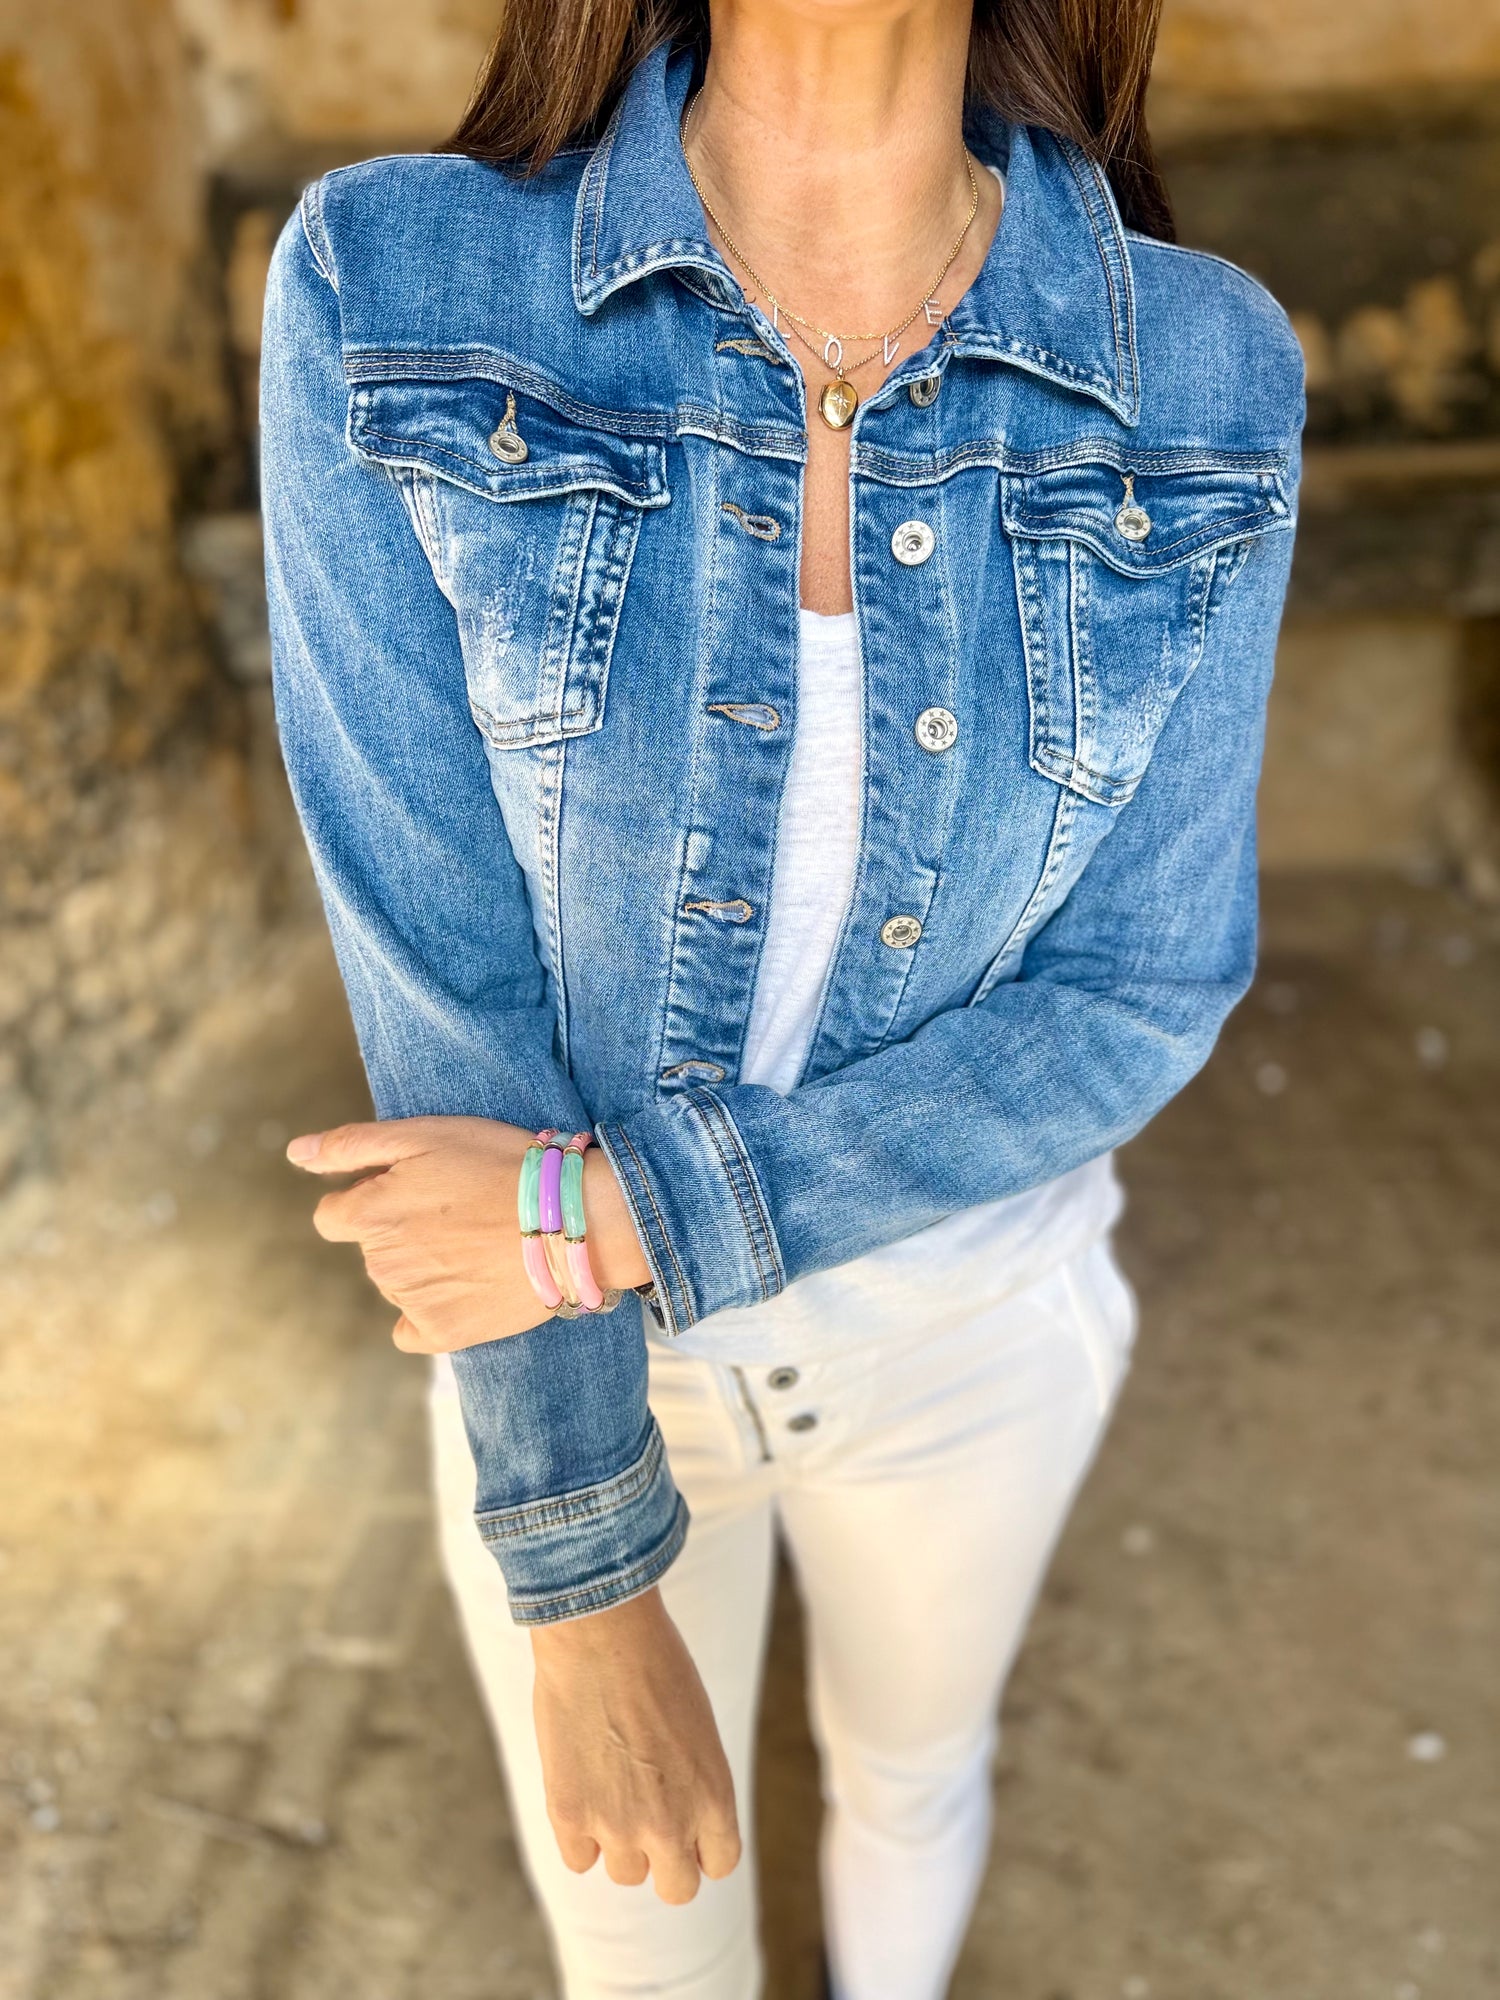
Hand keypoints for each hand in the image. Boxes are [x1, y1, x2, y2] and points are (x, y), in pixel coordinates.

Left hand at [285, 1116, 651, 1350]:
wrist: (570, 1221)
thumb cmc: (498, 1165)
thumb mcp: (424, 1135)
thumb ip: (351, 1146)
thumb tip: (294, 1153)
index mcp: (368, 1213)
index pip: (333, 1216)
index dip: (369, 1199)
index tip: (416, 1192)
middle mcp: (380, 1263)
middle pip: (372, 1248)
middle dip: (403, 1229)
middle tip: (460, 1209)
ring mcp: (410, 1302)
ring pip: (397, 1283)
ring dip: (423, 1264)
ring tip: (476, 1241)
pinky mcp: (443, 1334)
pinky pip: (413, 1329)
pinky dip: (431, 1311)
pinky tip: (465, 1286)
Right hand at [531, 1587, 740, 1903]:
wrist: (602, 1632)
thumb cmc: (655, 1662)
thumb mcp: (697, 1726)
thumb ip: (693, 1782)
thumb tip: (679, 1817)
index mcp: (715, 1796)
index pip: (720, 1863)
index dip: (701, 1847)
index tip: (686, 1828)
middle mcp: (671, 1824)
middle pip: (677, 1889)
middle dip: (665, 1861)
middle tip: (647, 1821)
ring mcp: (618, 1825)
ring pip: (624, 1873)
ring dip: (618, 1841)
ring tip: (610, 1784)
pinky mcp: (570, 1815)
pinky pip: (579, 1858)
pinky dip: (578, 1833)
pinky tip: (580, 1787)